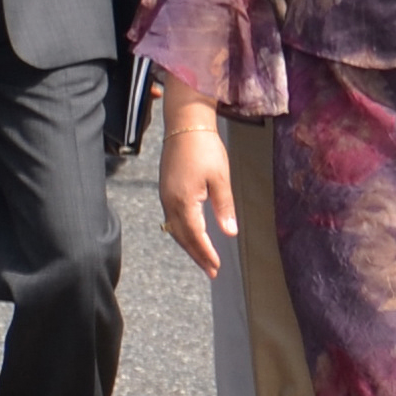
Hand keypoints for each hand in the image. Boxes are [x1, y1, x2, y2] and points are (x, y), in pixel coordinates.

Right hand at [158, 95, 234, 277]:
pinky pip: (172, 219)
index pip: (195, 235)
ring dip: (188, 245)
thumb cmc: (204, 148)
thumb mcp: (220, 178)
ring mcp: (165, 196)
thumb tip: (229, 232)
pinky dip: (182, 232)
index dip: (206, 253)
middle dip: (197, 255)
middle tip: (211, 271)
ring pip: (175, 229)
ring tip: (202, 258)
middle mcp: (170, 202)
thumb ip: (224, 206)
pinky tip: (190, 234)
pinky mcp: (166, 189)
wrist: (185, 124)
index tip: (216, 267)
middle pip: (182, 237)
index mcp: (184, 201)